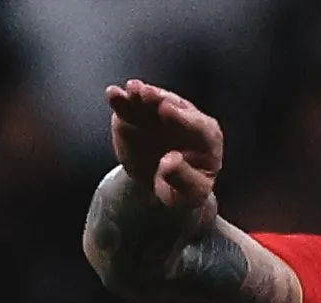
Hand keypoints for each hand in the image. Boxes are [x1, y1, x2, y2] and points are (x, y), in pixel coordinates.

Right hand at [106, 79, 222, 212]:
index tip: (166, 110)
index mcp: (207, 138)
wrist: (161, 186)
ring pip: (151, 100)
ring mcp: (160, 115)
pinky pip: (130, 106)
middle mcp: (185, 120)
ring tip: (130, 89)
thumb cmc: (183, 190)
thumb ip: (183, 178)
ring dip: (140, 94)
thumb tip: (169, 161)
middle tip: (146, 92)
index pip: (199, 125)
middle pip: (175, 106)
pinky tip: (113, 93)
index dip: (183, 117)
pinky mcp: (138, 116)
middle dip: (160, 99)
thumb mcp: (189, 194)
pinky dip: (121, 99)